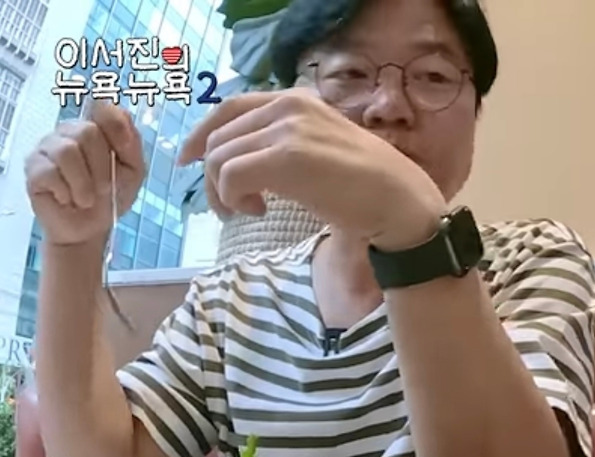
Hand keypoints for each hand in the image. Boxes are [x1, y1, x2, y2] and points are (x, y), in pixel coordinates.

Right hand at [24, 101, 144, 245]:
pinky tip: (68, 199)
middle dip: (102, 168)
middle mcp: (69, 131)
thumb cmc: (111, 196)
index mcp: (96, 128)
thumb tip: (121, 111)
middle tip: (104, 188)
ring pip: (67, 151)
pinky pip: (50, 172)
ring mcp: (48, 148)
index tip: (123, 151)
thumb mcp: (133, 170)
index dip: (116, 129)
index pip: (104, 109)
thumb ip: (131, 141)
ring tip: (87, 198)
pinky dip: (67, 192)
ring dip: (84, 183)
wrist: (91, 228)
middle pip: (88, 132)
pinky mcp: (33, 168)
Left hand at [178, 88, 446, 250]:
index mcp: (296, 100)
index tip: (188, 160)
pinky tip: (257, 211)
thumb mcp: (319, 149)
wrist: (400, 201)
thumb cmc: (367, 186)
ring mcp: (287, 129)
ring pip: (219, 158)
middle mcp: (288, 106)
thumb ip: (283, 142)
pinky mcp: (286, 157)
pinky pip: (230, 176)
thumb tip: (236, 161)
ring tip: (249, 211)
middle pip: (219, 136)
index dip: (200, 134)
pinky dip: (232, 199)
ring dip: (223, 192)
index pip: (229, 107)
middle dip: (212, 174)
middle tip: (232, 207)